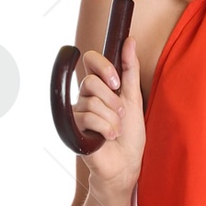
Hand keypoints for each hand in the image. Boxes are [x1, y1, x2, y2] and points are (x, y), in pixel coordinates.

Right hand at [74, 34, 144, 190]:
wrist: (126, 165)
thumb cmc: (130, 135)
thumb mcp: (134, 98)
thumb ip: (130, 70)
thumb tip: (129, 40)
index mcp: (99, 87)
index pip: (90, 60)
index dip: (103, 66)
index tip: (117, 82)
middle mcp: (84, 97)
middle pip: (91, 82)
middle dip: (112, 100)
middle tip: (120, 114)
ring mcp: (77, 113)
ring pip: (92, 102)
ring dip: (112, 119)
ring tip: (115, 131)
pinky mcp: (72, 129)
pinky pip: (87, 118)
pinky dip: (105, 129)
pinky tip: (107, 138)